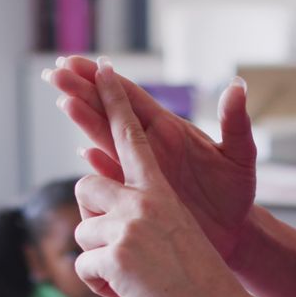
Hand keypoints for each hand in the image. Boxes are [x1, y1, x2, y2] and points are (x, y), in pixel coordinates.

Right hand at [46, 56, 257, 261]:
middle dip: (81, 90)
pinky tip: (82, 152)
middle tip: (55, 72)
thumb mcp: (240, 157)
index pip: (130, 97)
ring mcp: (139, 171)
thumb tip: (236, 86)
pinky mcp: (135, 196)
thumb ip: (236, 122)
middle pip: (108, 111)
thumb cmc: (237, 194)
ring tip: (63, 100)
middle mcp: (149, 145)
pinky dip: (96, 163)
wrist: (232, 234)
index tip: (79, 62)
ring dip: (83, 119)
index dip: (103, 80)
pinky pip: (110, 176)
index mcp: (169, 129)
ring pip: (103, 138)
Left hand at [74, 58, 250, 296]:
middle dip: (90, 217)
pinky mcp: (114, 254)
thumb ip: (147, 215)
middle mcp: (143, 200)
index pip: (130, 136)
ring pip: (81, 232)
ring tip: (136, 279)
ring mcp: (127, 225)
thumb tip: (113, 215)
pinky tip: (133, 296)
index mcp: (161, 191)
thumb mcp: (179, 234)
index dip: (112, 101)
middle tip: (118, 246)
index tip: (97, 68)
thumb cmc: (204, 284)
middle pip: (85, 185)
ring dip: (99, 261)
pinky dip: (102, 289)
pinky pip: (84, 268)